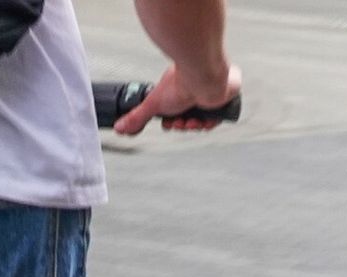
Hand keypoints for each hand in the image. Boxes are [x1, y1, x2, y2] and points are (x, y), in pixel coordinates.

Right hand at [113, 62, 241, 135]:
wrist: (202, 78)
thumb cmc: (180, 84)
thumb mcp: (153, 104)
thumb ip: (136, 117)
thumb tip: (120, 128)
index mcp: (181, 89)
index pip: (178, 112)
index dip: (174, 123)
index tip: (171, 124)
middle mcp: (196, 90)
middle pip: (190, 119)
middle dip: (184, 126)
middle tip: (181, 123)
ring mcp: (212, 94)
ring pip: (205, 120)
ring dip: (196, 125)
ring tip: (192, 120)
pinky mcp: (226, 97)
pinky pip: (220, 117)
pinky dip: (211, 122)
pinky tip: (205, 118)